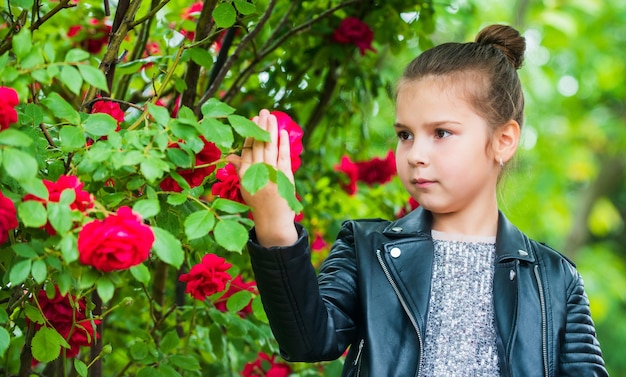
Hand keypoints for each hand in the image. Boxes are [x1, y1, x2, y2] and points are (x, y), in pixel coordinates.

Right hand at [229, 109, 298, 246]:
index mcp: (244, 176)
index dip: (250, 134)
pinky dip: (283, 144)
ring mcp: (270, 175)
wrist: (272, 223)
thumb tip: (229, 156)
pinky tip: (282, 132)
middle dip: (261, 126)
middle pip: (258, 145)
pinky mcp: (284, 178)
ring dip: (271, 130)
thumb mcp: (244, 187)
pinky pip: (283, 157)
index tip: (252, 120)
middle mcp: (256, 174)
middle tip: (263, 111)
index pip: (247, 150)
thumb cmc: (258, 205)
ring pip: (270, 148)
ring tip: (272, 116)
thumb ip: (240, 169)